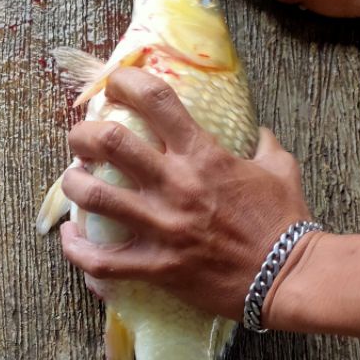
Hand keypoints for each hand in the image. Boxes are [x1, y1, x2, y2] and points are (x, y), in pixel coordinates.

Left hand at [59, 68, 312, 320]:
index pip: (155, 99)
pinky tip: (71, 237)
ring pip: (95, 197)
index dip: (125, 82)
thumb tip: (260, 132)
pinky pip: (101, 260)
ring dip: (74, 184)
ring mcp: (162, 227)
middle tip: (81, 138)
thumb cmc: (285, 222)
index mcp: (203, 155)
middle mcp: (175, 184)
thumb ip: (265, 145)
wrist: (289, 277)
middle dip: (84, 133)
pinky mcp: (157, 266)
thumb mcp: (281, 169)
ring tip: (73, 180)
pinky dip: (77, 248)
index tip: (114, 85)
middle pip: (110, 142)